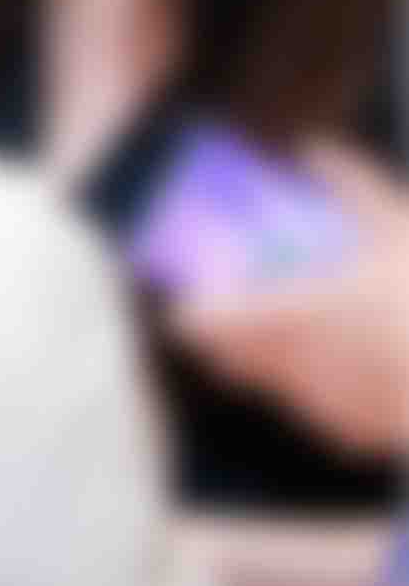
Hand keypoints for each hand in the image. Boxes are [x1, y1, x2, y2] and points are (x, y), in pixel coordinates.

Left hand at [169, 139, 408, 458]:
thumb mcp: (396, 226)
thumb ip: (350, 185)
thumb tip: (314, 147)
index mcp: (289, 317)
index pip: (198, 326)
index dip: (196, 311)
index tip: (205, 296)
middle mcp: (292, 368)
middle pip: (227, 362)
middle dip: (236, 340)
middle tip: (260, 314)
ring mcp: (320, 409)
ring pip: (275, 388)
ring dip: (283, 366)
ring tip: (325, 338)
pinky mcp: (352, 438)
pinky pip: (321, 414)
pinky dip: (330, 395)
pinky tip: (365, 372)